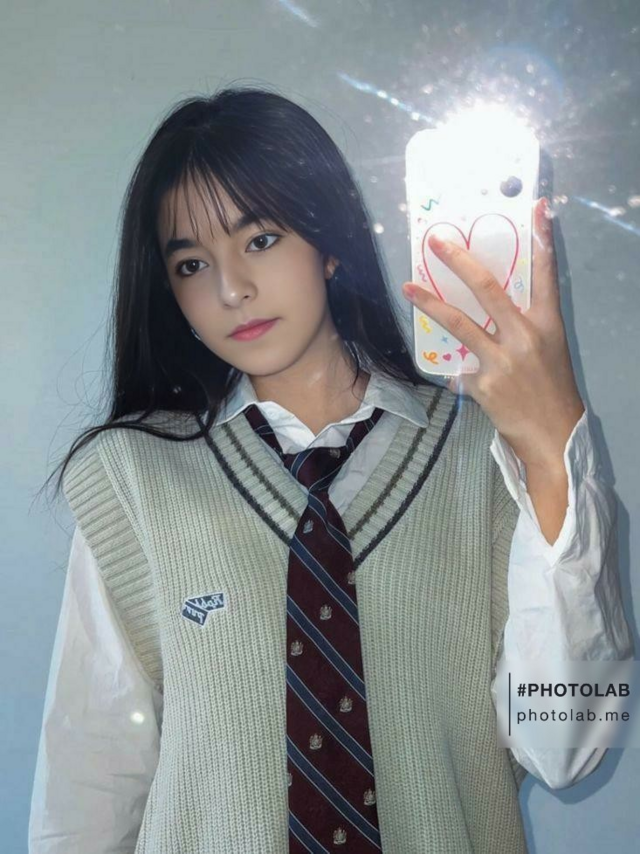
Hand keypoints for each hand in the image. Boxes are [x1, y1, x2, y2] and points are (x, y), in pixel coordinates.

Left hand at [401, 198, 584, 470]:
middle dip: (460, 262)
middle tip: (437, 242)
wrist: (553, 435)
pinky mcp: (484, 384)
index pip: (545, 275)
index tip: (536, 208)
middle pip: (488, 289)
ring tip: (408, 287)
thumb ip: (520, 327)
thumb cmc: (549, 389)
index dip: (542, 240)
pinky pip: (459, 371)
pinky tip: (470, 385)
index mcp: (547, 324)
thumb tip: (487, 315)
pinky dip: (459, 375)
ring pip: (459, 323)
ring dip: (430, 303)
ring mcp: (503, 359)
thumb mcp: (547, 350)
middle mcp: (526, 336)